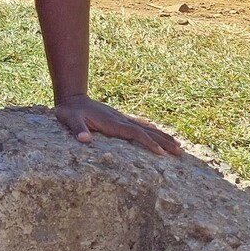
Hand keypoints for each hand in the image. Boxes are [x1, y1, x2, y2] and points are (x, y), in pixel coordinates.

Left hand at [54, 95, 181, 155]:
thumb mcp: (69, 120)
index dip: (148, 142)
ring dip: (161, 135)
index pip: (135, 133)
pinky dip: (149, 127)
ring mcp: (120, 117)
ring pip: (145, 127)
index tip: (161, 152)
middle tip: (181, 151)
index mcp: (111, 123)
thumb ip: (77, 130)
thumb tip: (84, 140)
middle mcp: (119, 119)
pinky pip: (138, 123)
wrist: (71, 97)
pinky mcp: (117, 117)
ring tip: (177, 144)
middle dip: (164, 141)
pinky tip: (155, 129)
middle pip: (147, 130)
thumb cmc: (69, 111)